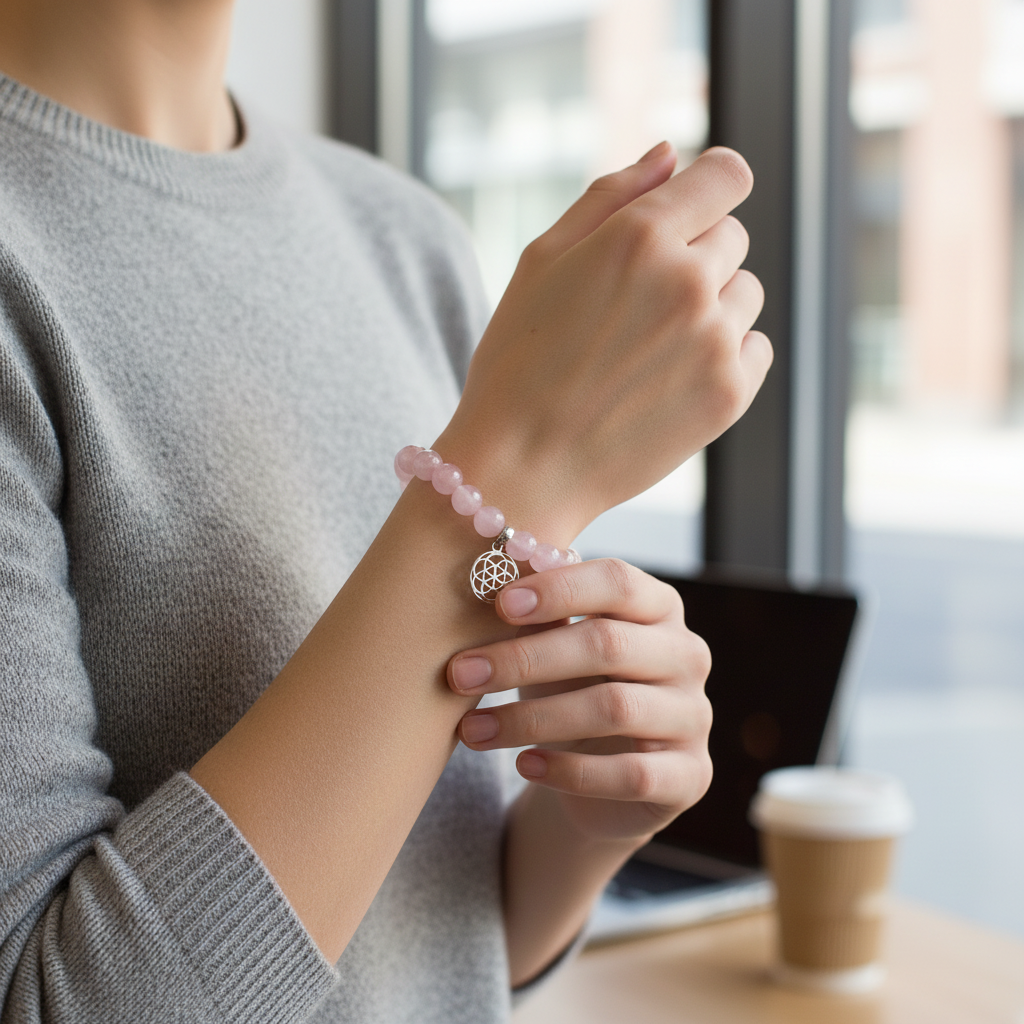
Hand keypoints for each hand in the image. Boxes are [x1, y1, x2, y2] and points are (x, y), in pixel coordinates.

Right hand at [438, 143, 771, 538]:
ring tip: (649, 347)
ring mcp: (714, 341)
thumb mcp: (541, 261)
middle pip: (733, 236)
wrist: (522, 466)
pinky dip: (725, 355)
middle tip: (636, 305)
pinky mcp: (730, 394)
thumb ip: (610, 196)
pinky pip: (755, 347)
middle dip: (694, 255)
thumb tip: (672, 153)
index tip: (690, 211)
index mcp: (639, 236)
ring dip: (711, 307)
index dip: (709, 187)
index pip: (726, 175)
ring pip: (746, 293)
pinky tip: (669, 378)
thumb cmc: (518, 361)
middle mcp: (688, 281)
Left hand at [447, 559, 712, 843]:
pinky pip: (630, 773)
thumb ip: (538, 617)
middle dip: (525, 657)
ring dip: (532, 718)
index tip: (499, 604)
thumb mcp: (553, 648)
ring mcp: (694, 716)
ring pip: (614, 709)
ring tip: (472, 729)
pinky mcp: (690, 776)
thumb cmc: (572, 689)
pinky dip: (570, 771)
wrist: (603, 779)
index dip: (559, 589)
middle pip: (608, 644)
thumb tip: (489, 581)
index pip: (618, 582)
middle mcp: (686, 655)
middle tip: (461, 673)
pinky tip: (524, 765)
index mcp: (658, 607)